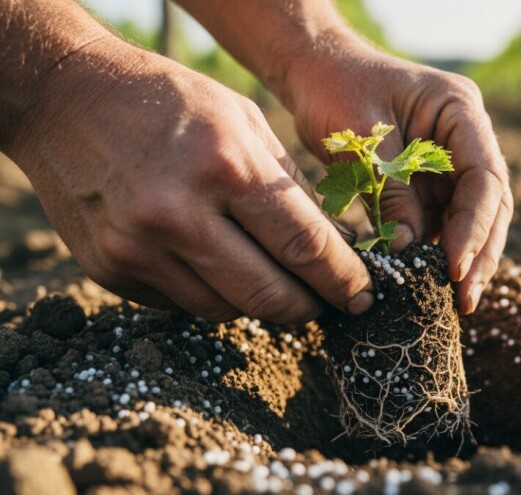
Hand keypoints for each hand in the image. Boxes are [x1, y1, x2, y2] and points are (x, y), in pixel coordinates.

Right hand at [11, 39, 372, 322]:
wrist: (65, 99)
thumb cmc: (169, 102)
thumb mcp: (243, 120)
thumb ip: (288, 185)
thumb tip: (331, 245)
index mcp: (227, 168)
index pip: (304, 247)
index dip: (342, 279)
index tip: (361, 294)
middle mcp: (180, 215)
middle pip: (267, 296)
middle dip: (308, 307)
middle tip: (326, 303)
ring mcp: (138, 249)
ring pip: (225, 310)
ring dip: (258, 303)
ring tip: (272, 281)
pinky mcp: (109, 270)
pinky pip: (180, 304)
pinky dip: (210, 294)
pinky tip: (215, 266)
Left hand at [284, 36, 512, 313]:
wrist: (316, 72)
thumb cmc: (335, 89)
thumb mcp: (361, 139)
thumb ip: (391, 191)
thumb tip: (408, 250)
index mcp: (460, 111)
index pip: (484, 176)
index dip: (475, 226)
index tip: (455, 267)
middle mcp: (465, 137)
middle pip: (490, 202)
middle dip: (480, 252)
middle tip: (466, 299)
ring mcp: (450, 160)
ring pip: (472, 218)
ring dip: (465, 258)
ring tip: (456, 301)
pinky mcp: (431, 181)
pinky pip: (442, 221)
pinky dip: (438, 250)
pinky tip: (431, 281)